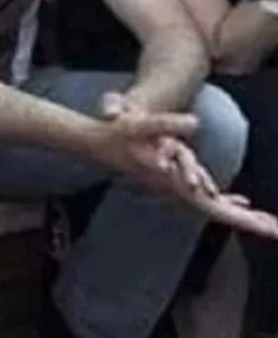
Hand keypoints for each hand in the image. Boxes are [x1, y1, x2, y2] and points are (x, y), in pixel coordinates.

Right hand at [97, 93, 277, 238]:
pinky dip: (224, 202)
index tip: (265, 228)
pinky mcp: (170, 182)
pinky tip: (237, 201)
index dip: (240, 218)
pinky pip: (203, 198)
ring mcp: (172, 188)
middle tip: (276, 230)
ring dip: (240, 215)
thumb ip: (166, 123)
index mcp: (171, 182)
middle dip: (247, 222)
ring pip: (213, 207)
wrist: (92, 144)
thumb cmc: (114, 135)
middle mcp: (174, 190)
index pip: (212, 206)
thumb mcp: (138, 125)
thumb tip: (195, 121)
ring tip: (266, 222)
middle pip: (217, 212)